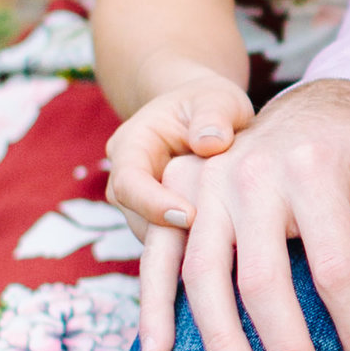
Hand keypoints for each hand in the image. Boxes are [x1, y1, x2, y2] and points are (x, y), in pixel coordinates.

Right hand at [104, 75, 255, 236]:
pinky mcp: (158, 222)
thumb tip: (210, 143)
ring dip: (183, 247)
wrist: (204, 116)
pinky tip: (223, 251)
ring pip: (153, 238)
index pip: (128, 183)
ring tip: (222, 248)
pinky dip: (192, 250)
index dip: (154, 203)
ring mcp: (140, 204)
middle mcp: (126, 179)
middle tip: (215, 244)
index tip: (190, 216)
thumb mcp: (217, 99)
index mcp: (131, 145)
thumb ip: (214, 116)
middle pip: (137, 218)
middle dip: (172, 234)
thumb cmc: (209, 104)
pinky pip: (170, 245)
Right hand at [143, 79, 349, 350]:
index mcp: (315, 168)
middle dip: (287, 348)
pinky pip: (160, 256)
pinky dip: (155, 307)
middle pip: (264, 278)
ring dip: (220, 341)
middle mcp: (255, 173)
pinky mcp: (183, 196)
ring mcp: (210, 184)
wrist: (317, 108)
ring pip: (205, 274)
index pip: (336, 269)